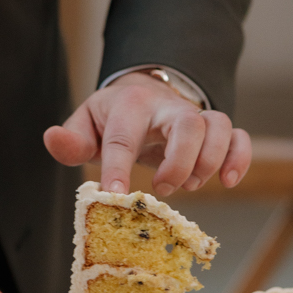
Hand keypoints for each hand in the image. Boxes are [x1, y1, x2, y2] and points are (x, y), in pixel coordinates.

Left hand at [43, 73, 251, 196]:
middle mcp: (167, 106)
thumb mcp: (86, 125)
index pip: (124, 135)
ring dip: (209, 161)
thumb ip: (71, 139)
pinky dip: (239, 158)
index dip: (118, 167)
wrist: (141, 95)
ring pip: (218, 126)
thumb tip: (52, 138)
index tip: (116, 197)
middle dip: (179, 162)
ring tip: (191, 185)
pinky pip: (238, 136)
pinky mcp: (214, 128)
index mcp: (129, 104)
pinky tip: (228, 181)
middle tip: (162, 188)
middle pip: (187, 124)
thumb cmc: (111, 119)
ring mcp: (195, 115)